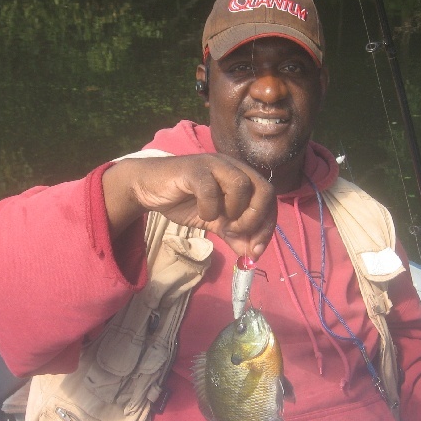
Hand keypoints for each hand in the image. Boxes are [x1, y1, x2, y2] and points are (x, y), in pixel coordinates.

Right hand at [102, 154, 276, 260]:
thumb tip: (252, 255)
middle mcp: (233, 167)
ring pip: (242, 185)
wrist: (150, 189)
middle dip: (256, 219)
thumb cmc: (185, 201)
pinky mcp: (193, 169)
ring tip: (220, 222)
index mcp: (243, 177)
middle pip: (265, 190)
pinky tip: (202, 213)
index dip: (267, 226)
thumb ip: (235, 235)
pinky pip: (210, 189)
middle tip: (237, 233)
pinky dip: (210, 208)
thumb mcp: (215, 222)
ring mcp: (214, 165)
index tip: (255, 250)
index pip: (270, 200)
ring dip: (236, 212)